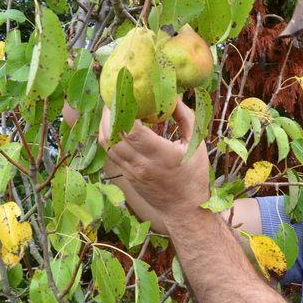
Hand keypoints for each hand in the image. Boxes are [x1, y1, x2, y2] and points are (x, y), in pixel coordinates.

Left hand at [98, 99, 209, 222]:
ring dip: (105, 124)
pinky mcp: (126, 176)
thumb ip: (185, 117)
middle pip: (113, 135)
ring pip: (108, 144)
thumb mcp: (197, 143)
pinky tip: (115, 125)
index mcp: (161, 155)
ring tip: (112, 108)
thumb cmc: (194, 174)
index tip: (124, 93)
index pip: (132, 130)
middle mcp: (142, 165)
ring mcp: (131, 172)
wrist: (184, 208)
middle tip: (113, 96)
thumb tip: (172, 95)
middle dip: (109, 113)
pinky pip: (111, 152)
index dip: (123, 110)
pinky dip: (109, 136)